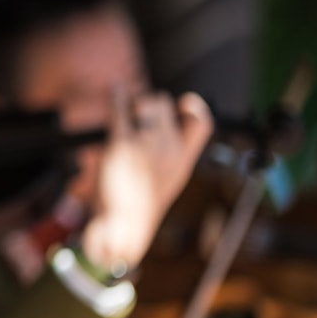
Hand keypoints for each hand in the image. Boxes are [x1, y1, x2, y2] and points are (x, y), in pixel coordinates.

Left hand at [81, 90, 212, 272]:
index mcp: (182, 161)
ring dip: (134, 103)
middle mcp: (169, 149)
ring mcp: (146, 144)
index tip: (183, 103)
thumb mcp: (160, 184)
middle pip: (163, 105)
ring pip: (146, 102)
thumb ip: (165, 158)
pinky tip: (114, 89)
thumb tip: (155, 131)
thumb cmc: (135, 208)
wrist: (121, 228)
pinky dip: (116, 95)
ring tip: (125, 113)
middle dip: (149, 106)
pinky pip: (121, 108)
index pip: (202, 123)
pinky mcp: (121, 142)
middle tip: (135, 118)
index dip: (194, 108)